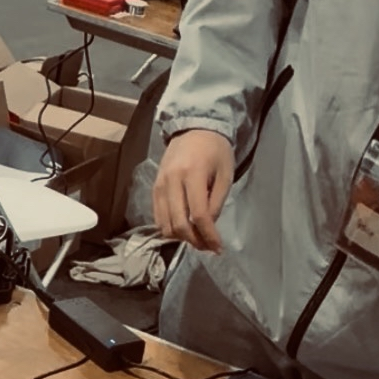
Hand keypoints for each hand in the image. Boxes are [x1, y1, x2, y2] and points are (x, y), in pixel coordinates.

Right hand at [153, 130, 234, 252]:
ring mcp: (159, 185)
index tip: (218, 248)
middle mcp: (172, 181)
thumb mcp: (225, 174)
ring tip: (197, 238)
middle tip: (208, 247)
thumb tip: (208, 228)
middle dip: (195, 241)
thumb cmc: (215, 151)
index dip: (209, 236)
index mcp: (192, 174)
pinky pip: (158, 217)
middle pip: (179, 224)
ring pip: (165, 224)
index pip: (199, 215)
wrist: (193, 130)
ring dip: (181, 238)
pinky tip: (184, 229)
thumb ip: (216, 202)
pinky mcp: (154, 188)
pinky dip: (170, 228)